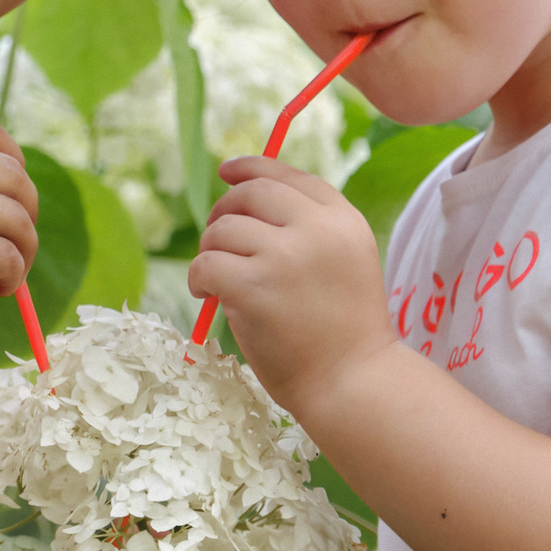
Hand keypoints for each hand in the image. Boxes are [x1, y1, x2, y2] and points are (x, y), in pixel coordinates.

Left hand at [188, 156, 394, 407]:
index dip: (252, 168)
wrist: (353, 382)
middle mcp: (316, 229)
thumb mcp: (345, 262)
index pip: (289, 176)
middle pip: (251, 193)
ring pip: (222, 229)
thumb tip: (244, 198)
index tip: (228, 172)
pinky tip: (208, 295)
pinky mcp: (252, 286)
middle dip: (224, 210)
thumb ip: (309, 229)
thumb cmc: (345, 332)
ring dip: (210, 251)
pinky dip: (198, 278)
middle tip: (217, 239)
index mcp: (343, 219)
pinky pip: (205, 264)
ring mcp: (283, 256)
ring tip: (218, 279)